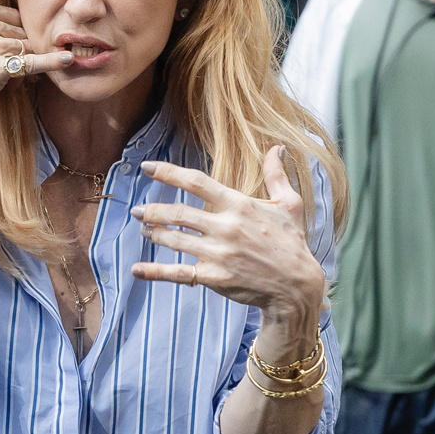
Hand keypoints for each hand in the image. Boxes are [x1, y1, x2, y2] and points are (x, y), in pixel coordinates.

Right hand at [0, 0, 74, 122]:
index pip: (8, 15)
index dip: (10, 33)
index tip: (2, 48)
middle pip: (18, 31)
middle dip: (18, 48)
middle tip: (7, 66)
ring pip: (24, 47)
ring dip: (26, 61)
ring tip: (11, 75)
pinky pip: (31, 63)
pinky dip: (51, 62)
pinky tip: (67, 60)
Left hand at [130, 147, 325, 326]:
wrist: (297, 286)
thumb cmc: (293, 243)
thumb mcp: (290, 204)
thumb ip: (277, 175)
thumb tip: (278, 148)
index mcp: (239, 205)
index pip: (196, 182)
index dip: (168, 173)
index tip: (147, 168)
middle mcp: (225, 227)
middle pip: (178, 213)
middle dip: (153, 210)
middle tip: (138, 210)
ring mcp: (218, 254)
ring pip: (175, 240)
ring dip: (154, 233)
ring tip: (144, 229)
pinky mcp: (214, 277)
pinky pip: (178, 273)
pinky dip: (154, 272)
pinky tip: (137, 270)